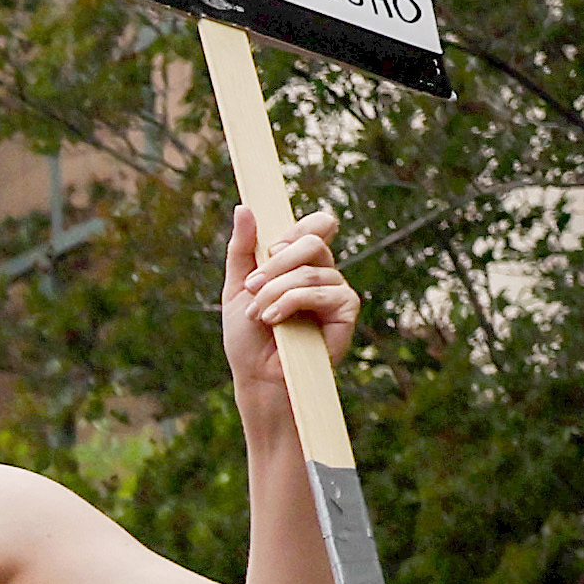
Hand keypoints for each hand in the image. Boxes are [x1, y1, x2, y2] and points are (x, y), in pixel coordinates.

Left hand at [223, 200, 356, 409]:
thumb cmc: (248, 337)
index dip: (295, 228)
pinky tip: (274, 320)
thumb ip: (242, 249)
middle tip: (252, 286)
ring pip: (310, 270)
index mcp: (299, 262)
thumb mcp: (237, 288)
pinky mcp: (346, 311)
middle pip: (315, 239)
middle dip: (276, 262)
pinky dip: (291, 302)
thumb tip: (244, 207)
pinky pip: (323, 291)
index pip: (315, 225)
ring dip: (274, 291)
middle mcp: (323, 272)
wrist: (257, 377)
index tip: (270, 247)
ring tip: (257, 315)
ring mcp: (337, 290)